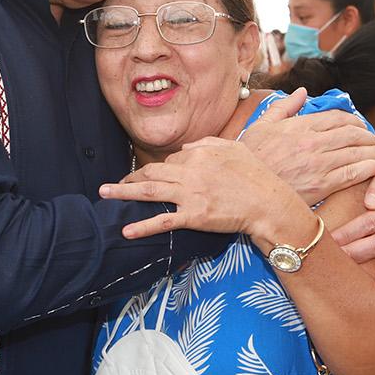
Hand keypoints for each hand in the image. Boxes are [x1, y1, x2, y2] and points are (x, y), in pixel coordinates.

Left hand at [100, 138, 304, 240]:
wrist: (269, 203)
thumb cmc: (257, 176)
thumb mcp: (234, 148)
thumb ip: (207, 144)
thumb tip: (184, 150)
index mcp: (199, 154)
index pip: (169, 162)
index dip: (155, 171)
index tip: (144, 178)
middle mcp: (190, 172)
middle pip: (152, 173)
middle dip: (129, 179)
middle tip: (111, 186)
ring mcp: (190, 194)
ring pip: (150, 192)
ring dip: (124, 192)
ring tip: (105, 195)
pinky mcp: (194, 217)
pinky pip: (163, 221)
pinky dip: (143, 225)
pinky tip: (126, 230)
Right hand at [237, 89, 374, 202]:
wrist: (244, 189)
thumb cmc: (250, 158)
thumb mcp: (261, 126)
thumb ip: (284, 107)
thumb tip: (302, 92)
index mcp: (300, 126)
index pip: (338, 117)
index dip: (355, 121)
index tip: (361, 126)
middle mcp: (313, 142)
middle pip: (353, 133)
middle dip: (369, 136)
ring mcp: (319, 164)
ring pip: (358, 152)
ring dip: (374, 152)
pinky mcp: (322, 186)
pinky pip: (354, 173)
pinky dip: (369, 168)